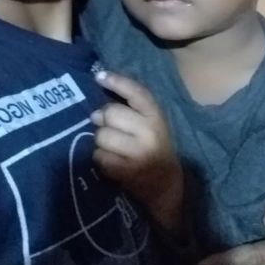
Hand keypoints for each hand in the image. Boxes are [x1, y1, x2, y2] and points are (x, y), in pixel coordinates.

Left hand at [91, 71, 183, 235]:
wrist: (168, 187)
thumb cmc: (155, 152)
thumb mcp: (151, 126)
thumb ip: (131, 112)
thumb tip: (97, 109)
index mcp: (157, 117)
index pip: (135, 92)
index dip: (116, 81)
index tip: (98, 76)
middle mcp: (150, 131)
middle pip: (110, 113)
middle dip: (102, 121)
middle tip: (107, 129)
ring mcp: (139, 152)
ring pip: (101, 136)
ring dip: (100, 143)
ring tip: (111, 150)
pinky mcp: (128, 171)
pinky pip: (100, 158)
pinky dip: (100, 160)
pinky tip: (110, 163)